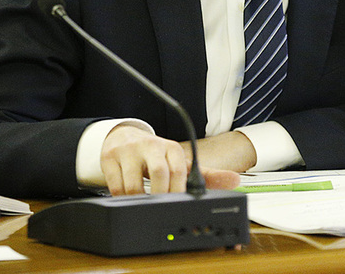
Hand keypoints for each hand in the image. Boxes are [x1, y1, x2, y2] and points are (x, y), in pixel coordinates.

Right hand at [100, 124, 241, 194]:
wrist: (124, 136)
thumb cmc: (156, 154)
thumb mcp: (180, 162)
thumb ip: (206, 174)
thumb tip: (235, 181)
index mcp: (171, 147)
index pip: (180, 169)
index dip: (179, 190)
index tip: (178, 203)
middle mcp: (150, 145)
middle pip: (158, 173)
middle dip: (161, 195)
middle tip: (160, 207)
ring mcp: (128, 150)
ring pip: (133, 184)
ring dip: (139, 201)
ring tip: (143, 204)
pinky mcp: (109, 157)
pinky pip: (115, 186)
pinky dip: (122, 197)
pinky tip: (127, 197)